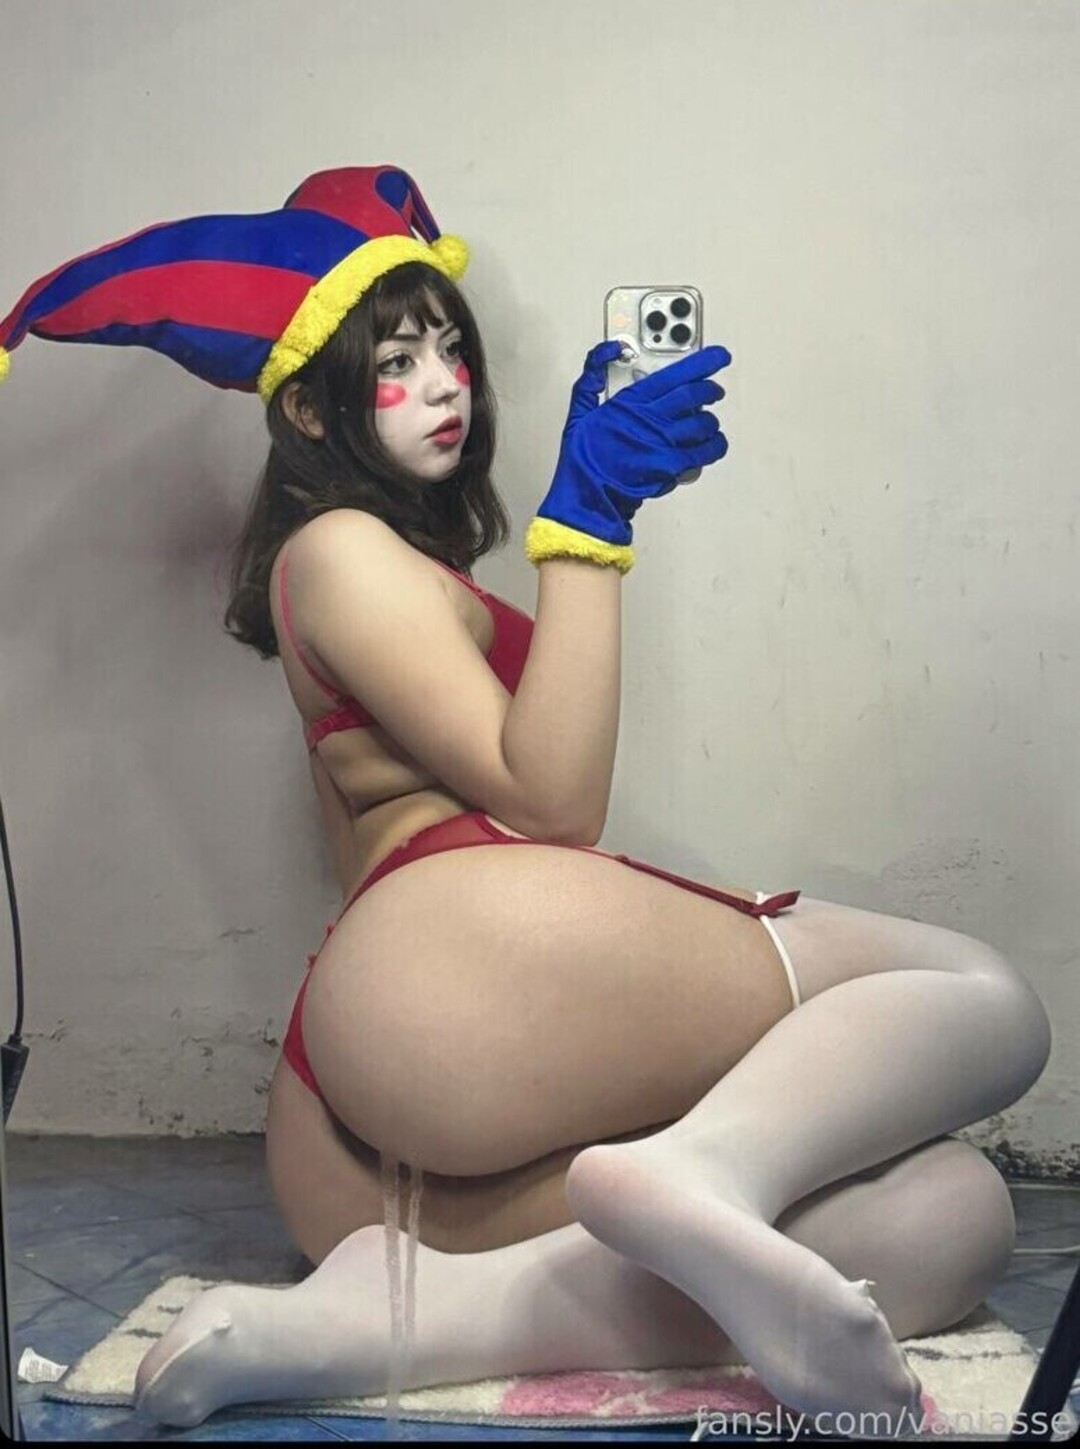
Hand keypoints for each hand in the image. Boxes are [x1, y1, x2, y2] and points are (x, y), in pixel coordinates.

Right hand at [538, 341, 731, 546]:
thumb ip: (592, 378)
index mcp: (631, 402)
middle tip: (714, 390)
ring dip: (710, 419)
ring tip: (707, 421)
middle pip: (695, 394)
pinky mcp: (673, 466)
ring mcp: (664, 442)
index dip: (702, 362)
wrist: (589, 494)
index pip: (675, 374)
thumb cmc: (585, 459)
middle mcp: (651, 419)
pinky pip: (707, 450)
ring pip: (704, 422)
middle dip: (710, 389)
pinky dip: (715, 444)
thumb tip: (608, 350)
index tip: (717, 356)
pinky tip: (713, 442)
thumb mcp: (580, 412)